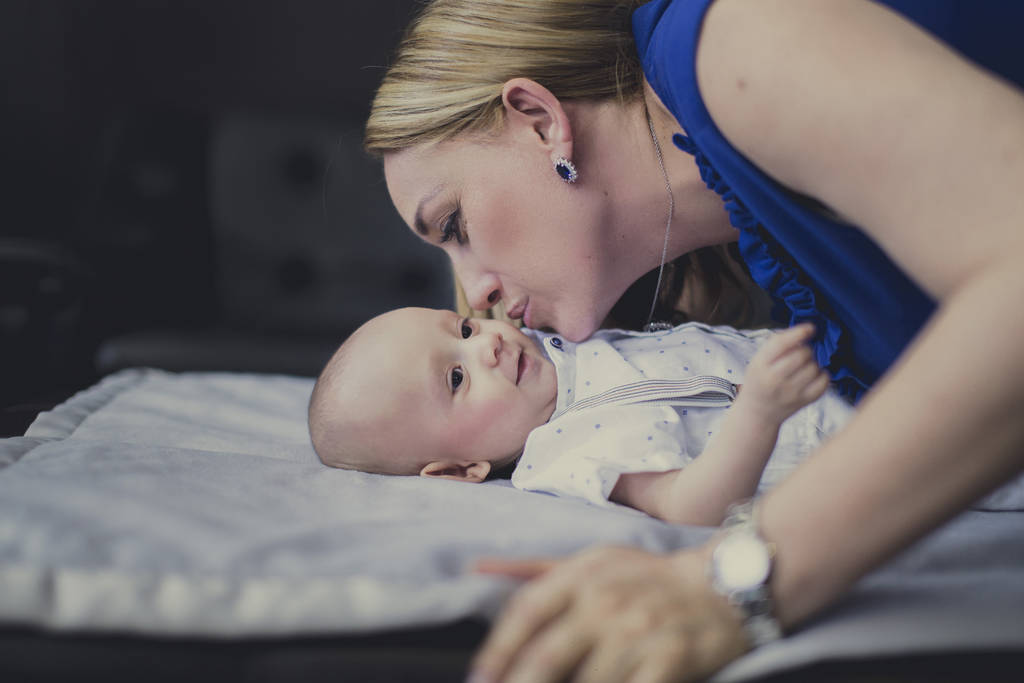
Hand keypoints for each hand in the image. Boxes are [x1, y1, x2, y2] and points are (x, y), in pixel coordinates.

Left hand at [470, 545, 749, 682]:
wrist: (725, 586)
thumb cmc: (649, 577)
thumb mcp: (593, 561)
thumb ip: (535, 570)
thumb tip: (477, 570)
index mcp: (583, 576)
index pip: (527, 611)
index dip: (498, 649)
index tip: (479, 678)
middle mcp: (608, 602)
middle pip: (548, 655)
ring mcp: (641, 632)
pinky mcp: (673, 659)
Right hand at [739, 323, 828, 424]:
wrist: (758, 413)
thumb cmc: (759, 381)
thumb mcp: (757, 361)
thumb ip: (776, 346)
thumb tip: (804, 332)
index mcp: (760, 366)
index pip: (781, 344)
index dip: (799, 333)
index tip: (810, 328)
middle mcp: (775, 379)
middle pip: (802, 354)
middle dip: (804, 350)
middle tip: (799, 355)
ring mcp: (791, 392)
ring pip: (814, 367)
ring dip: (812, 363)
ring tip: (802, 368)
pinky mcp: (804, 401)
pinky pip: (823, 382)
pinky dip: (821, 376)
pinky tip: (812, 377)